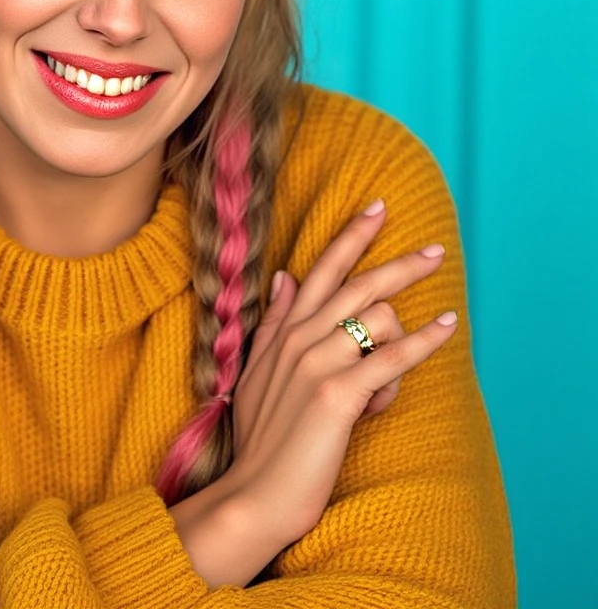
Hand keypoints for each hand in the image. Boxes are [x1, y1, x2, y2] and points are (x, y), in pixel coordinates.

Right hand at [222, 199, 457, 558]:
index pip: (323, 270)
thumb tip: (286, 274)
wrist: (255, 492)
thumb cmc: (261, 437)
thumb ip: (274, 321)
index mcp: (283, 330)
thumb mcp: (257, 370)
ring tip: (399, 375)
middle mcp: (300, 337)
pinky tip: (446, 327)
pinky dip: (424, 342)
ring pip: (378, 317)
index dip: (352, 236)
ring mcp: (318, 362)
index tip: (377, 208)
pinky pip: (391, 357)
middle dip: (401, 263)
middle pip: (359, 284)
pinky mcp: (339, 393)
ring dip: (405, 338)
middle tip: (436, 250)